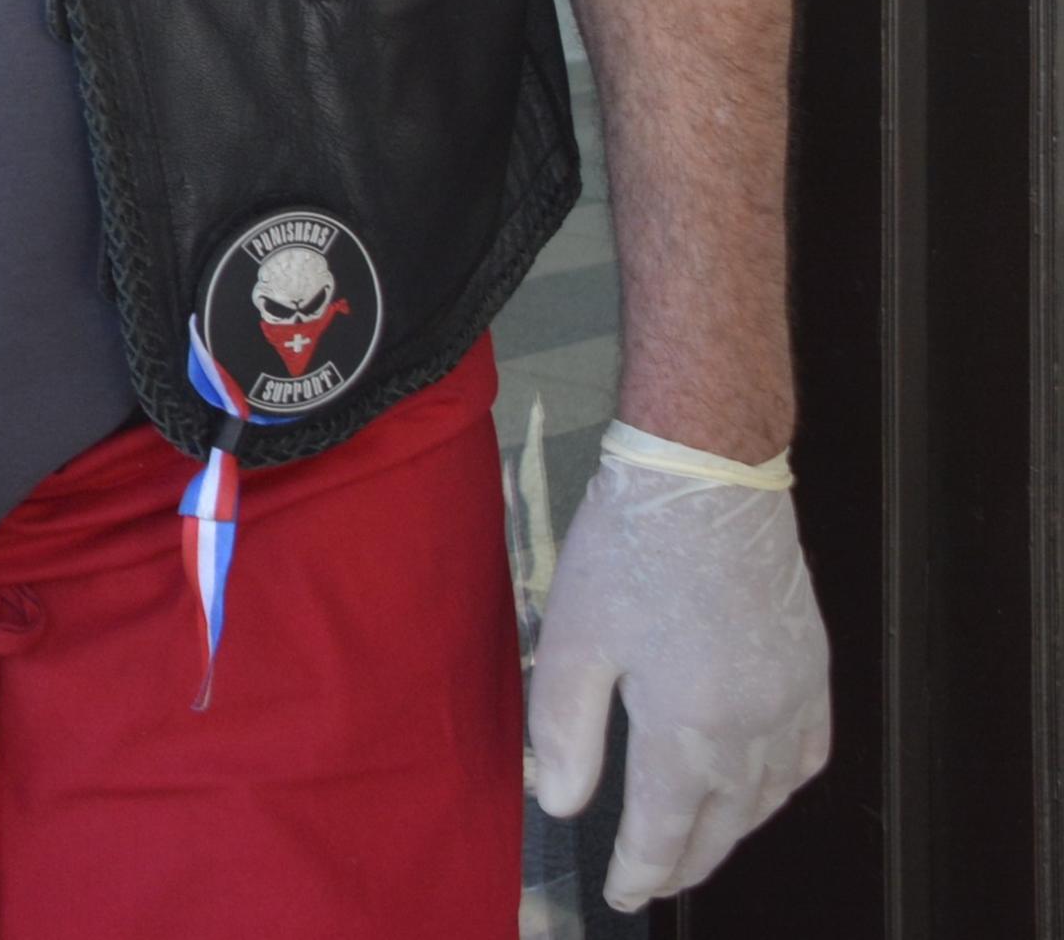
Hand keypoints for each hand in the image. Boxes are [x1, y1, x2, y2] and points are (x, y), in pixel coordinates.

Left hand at [528, 431, 833, 908]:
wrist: (709, 480)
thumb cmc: (630, 550)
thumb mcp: (574, 639)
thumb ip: (564, 730)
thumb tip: (561, 804)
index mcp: (688, 727)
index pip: (666, 830)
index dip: (641, 870)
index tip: (622, 894)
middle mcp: (753, 728)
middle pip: (722, 825)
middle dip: (685, 862)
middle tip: (653, 882)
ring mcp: (794, 700)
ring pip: (768, 799)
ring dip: (732, 831)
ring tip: (696, 844)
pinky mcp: (813, 670)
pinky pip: (807, 756)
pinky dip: (778, 787)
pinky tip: (758, 788)